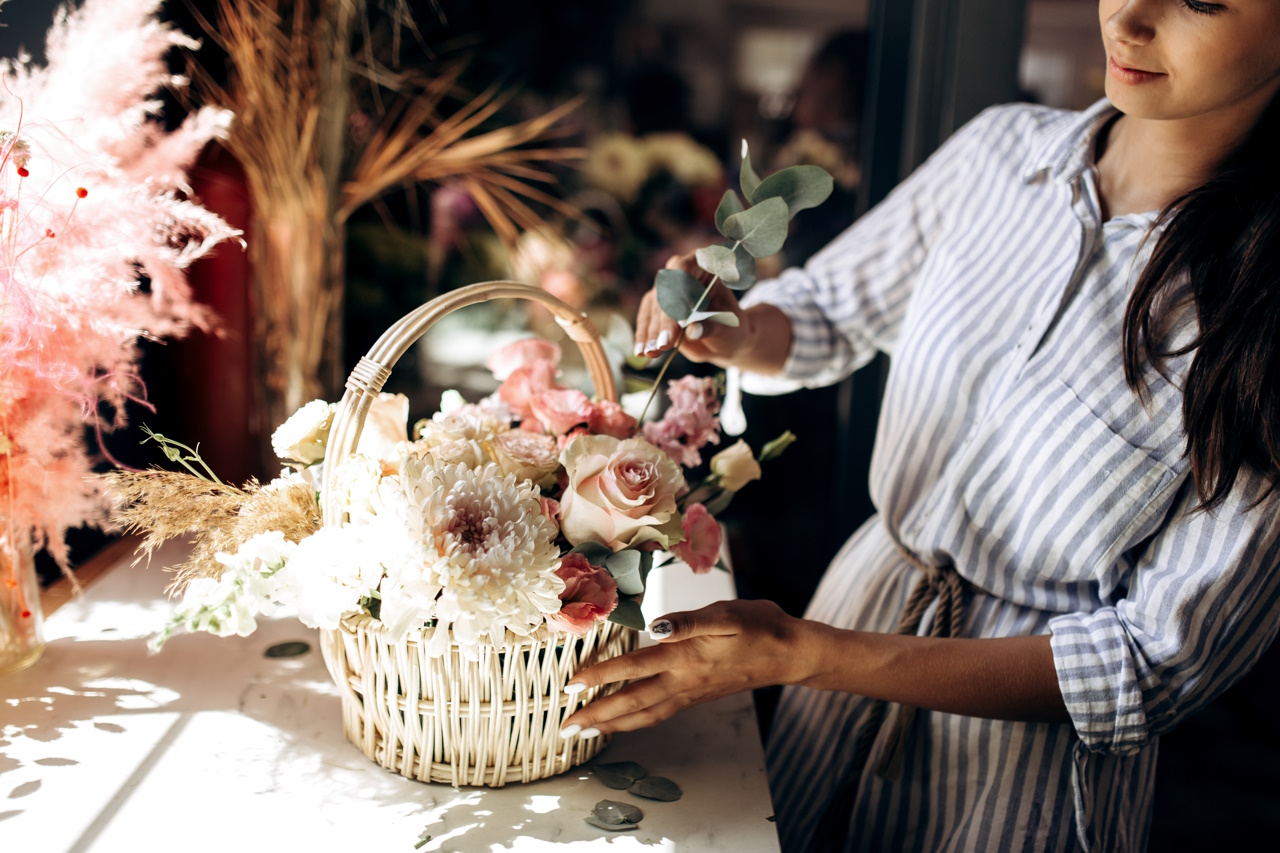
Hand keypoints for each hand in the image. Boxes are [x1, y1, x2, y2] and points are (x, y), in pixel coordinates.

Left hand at [559, 599, 805, 736]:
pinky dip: (637, 720)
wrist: (788, 652)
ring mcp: (691, 693)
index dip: (600, 676)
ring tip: (587, 731)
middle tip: (566, 728)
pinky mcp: (699, 695)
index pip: (633, 669)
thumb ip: (688, 622)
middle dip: (597, 716)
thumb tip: (655, 627)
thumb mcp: (725, 613)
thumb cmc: (758, 625)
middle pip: (632, 704)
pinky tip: (627, 721)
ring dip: (613, 724)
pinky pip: (660, 713)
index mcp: (685, 658)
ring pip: (645, 715)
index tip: (572, 684)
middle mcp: (684, 682)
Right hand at [634, 253, 752, 365]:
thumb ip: (711, 326)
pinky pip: (646, 320)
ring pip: (652, 307)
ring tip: (652, 352)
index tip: (682, 319)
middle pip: (665, 291)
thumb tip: (693, 330)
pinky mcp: (654, 307)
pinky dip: (644, 336)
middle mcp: (679, 273)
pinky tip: (641, 351)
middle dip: (664, 320)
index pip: (683, 270)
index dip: (680, 293)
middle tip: (665, 343)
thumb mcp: (727, 327)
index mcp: (703, 265)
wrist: (722, 338)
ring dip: (651, 331)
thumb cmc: (729, 328)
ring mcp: (665, 289)